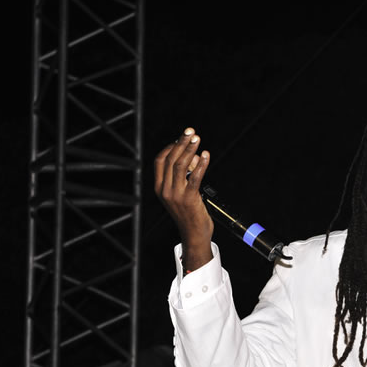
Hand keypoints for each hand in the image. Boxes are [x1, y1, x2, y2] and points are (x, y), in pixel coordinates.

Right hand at [154, 127, 213, 270]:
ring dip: (190, 149)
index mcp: (160, 187)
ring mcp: (176, 195)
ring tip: (197, 139)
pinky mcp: (189, 199)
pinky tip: (206, 155)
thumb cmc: (190, 213)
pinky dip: (201, 164)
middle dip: (181, 143)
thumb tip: (194, 156)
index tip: (181, 138)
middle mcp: (165, 190)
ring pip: (180, 165)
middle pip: (170, 159)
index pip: (160, 160)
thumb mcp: (181, 193)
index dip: (170, 147)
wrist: (194, 235)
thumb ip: (184, 175)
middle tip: (190, 131)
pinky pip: (195, 177)